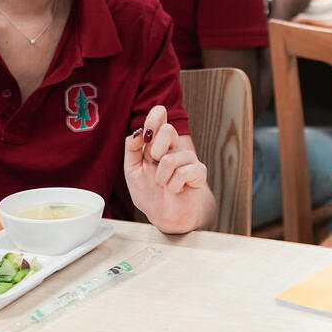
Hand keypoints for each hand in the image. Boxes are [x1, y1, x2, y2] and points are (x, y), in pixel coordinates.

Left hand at [124, 105, 210, 233]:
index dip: (155, 116)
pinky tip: (176, 189)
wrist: (162, 215)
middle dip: (155, 150)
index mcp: (158, 143)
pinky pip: (183, 172)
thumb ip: (132, 149)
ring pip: (171, 158)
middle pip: (167, 130)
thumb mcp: (132, 170)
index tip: (149, 128)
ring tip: (164, 184)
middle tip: (154, 165)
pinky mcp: (199, 172)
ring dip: (161, 177)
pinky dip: (173, 185)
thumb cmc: (148, 192)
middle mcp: (174, 147)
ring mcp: (188, 158)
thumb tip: (139, 132)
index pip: (160, 117)